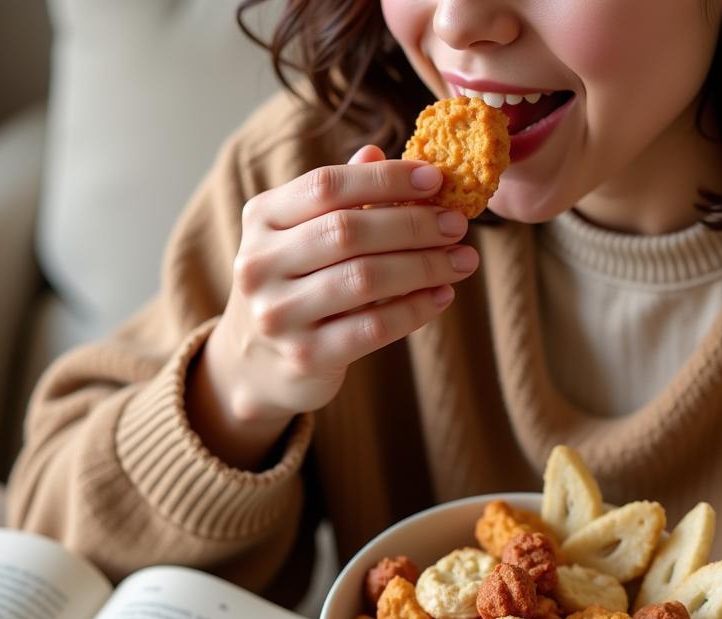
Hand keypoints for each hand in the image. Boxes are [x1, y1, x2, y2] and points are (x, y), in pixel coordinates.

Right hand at [210, 144, 477, 423]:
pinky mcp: (306, 356)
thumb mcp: (304, 236)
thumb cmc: (296, 286)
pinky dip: (414, 309)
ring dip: (423, 267)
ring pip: (365, 279)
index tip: (436, 180)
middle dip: (413, 225)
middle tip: (456, 226)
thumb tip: (377, 152)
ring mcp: (279, 314)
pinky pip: (373, 327)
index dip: (386, 180)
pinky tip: (441, 296)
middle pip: (348, 231)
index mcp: (261, 219)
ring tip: (461, 261)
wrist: (260, 363)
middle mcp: (260, 264)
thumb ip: (338, 198)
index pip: (327, 186)